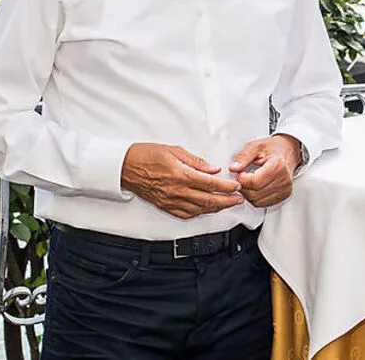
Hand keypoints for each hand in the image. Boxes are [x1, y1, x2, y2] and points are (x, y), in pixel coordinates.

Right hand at [121, 143, 243, 218]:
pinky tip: (206, 210)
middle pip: (207, 200)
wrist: (125, 167)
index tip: (237, 186)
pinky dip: (199, 213)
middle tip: (239, 199)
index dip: (226, 186)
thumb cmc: (147, 155)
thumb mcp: (174, 150)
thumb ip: (196, 161)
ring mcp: (170, 201)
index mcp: (180, 175)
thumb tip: (213, 168)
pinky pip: (185, 214)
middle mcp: (176, 190)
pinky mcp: (165, 206)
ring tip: (227, 204)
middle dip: (226, 201)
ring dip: (215, 208)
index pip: (210, 184)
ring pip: (198, 209)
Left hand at [229, 134, 302, 207]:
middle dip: (243, 187)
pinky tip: (255, 187)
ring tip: (249, 182)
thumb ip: (243, 156)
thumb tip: (233, 168)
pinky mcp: (283, 195)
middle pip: (255, 194)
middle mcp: (283, 179)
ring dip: (248, 194)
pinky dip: (255, 198)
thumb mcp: (256, 146)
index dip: (242, 179)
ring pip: (257, 201)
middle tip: (243, 177)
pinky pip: (263, 204)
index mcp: (278, 166)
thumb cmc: (274, 148)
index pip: (255, 182)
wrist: (288, 151)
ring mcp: (285, 189)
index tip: (240, 173)